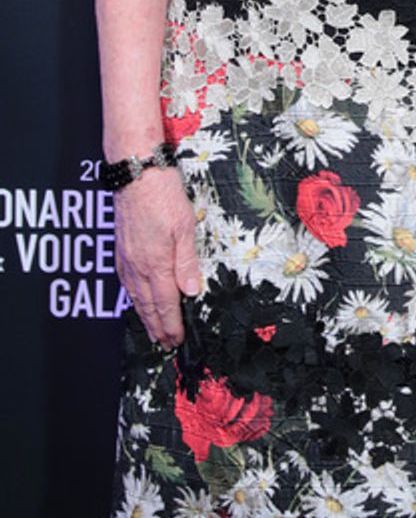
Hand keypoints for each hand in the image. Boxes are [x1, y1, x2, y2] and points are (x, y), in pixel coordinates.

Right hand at [114, 167, 200, 345]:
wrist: (135, 172)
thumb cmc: (162, 194)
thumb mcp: (184, 225)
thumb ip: (186, 261)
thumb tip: (191, 290)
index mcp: (156, 263)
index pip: (166, 303)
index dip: (171, 324)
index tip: (177, 340)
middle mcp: (138, 265)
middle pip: (149, 306)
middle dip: (158, 328)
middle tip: (165, 344)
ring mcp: (127, 258)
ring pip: (136, 297)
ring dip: (145, 317)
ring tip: (152, 331)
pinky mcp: (122, 250)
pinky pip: (127, 283)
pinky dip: (134, 299)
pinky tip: (137, 301)